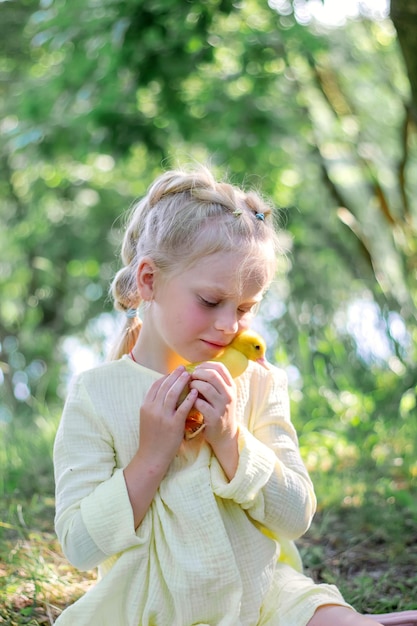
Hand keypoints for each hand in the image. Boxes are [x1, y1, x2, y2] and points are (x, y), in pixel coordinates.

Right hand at [139, 367, 197, 466]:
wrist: (151, 456)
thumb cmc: (151, 438)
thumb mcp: (147, 418)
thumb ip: (153, 405)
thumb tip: (163, 392)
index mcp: (145, 406)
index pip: (155, 386)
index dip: (166, 377)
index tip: (174, 371)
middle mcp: (153, 409)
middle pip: (164, 386)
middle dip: (175, 375)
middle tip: (184, 368)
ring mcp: (163, 416)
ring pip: (172, 394)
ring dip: (181, 382)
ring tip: (189, 375)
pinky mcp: (173, 424)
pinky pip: (182, 407)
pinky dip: (189, 398)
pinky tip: (195, 392)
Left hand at [189, 362, 238, 477]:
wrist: (224, 434)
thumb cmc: (217, 410)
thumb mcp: (221, 394)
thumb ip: (212, 382)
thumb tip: (194, 368)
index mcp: (231, 386)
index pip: (220, 367)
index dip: (205, 365)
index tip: (196, 369)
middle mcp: (229, 395)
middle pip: (213, 375)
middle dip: (198, 374)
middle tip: (189, 377)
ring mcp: (223, 406)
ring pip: (206, 387)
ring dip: (193, 385)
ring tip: (188, 388)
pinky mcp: (214, 417)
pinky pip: (200, 403)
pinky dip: (191, 400)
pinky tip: (188, 401)